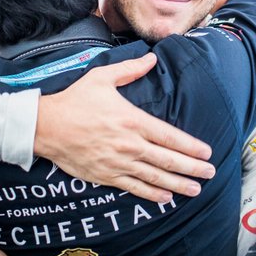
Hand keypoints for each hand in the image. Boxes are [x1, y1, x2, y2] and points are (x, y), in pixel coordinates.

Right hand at [34, 53, 215, 202]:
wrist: (45, 126)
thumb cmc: (75, 100)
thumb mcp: (102, 78)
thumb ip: (130, 69)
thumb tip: (151, 58)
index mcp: (132, 121)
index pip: (169, 136)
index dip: (191, 146)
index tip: (207, 152)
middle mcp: (129, 145)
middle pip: (168, 159)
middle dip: (192, 168)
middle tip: (210, 173)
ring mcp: (118, 163)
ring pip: (154, 177)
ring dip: (177, 184)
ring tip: (196, 190)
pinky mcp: (105, 176)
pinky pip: (133, 187)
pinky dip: (151, 194)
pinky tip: (166, 197)